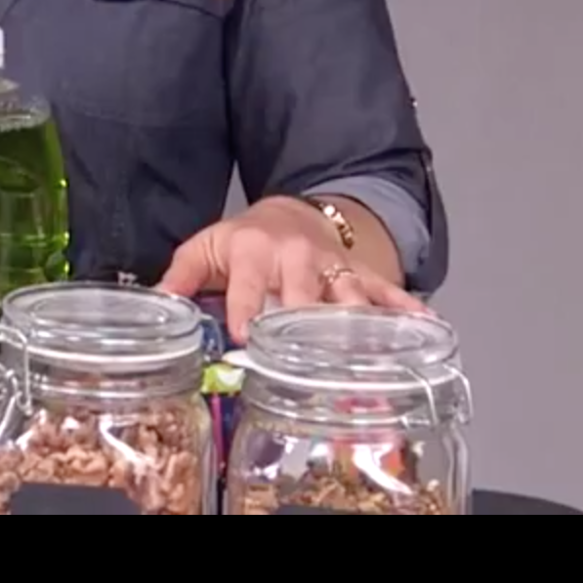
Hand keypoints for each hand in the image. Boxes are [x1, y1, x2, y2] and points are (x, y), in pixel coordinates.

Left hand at [157, 198, 423, 343]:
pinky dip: (407, 309)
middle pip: (302, 298)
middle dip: (304, 331)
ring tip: (371, 360)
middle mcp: (296, 257)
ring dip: (357, 327)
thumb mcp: (204, 249)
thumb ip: (178, 278)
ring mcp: (332, 266)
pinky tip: (427, 329)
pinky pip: (387, 291)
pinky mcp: (359, 272)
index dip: (246, 312)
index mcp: (252, 251)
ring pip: (347, 297)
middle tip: (310, 369)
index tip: (246, 340)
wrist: (288, 212)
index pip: (247, 286)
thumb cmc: (242, 240)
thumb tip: (155, 309)